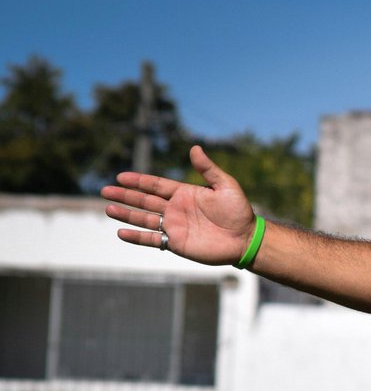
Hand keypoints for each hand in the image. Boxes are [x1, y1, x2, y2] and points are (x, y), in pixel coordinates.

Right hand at [101, 145, 255, 265]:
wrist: (245, 238)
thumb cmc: (239, 211)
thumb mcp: (225, 186)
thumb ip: (208, 169)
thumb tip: (195, 148)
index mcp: (184, 193)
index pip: (156, 185)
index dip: (138, 181)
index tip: (120, 177)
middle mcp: (175, 209)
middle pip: (145, 200)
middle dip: (125, 196)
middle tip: (105, 191)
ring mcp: (175, 226)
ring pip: (144, 219)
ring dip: (126, 214)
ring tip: (108, 209)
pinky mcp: (177, 243)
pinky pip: (153, 240)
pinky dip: (137, 237)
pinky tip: (121, 233)